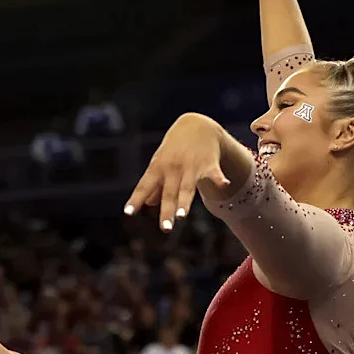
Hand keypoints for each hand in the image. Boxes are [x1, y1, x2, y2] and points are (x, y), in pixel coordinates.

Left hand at [124, 113, 228, 230]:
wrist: (196, 125)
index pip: (144, 186)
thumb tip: (148, 204)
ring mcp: (191, 166)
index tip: (128, 212)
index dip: (136, 199)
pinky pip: (214, 173)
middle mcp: (173, 168)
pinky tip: (224, 184)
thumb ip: (155, 185)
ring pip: (188, 187)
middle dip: (167, 211)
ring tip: (182, 216)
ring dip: (185, 202)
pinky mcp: (209, 163)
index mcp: (158, 168)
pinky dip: (219, 178)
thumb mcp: (160, 163)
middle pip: (169, 193)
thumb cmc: (174, 149)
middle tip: (166, 228)